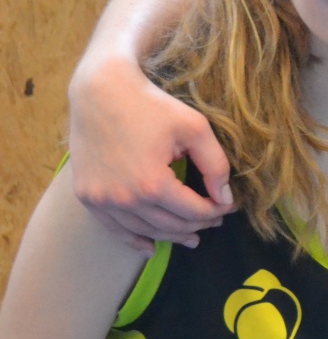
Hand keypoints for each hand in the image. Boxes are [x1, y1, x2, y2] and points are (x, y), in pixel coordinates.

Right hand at [68, 57, 232, 252]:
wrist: (100, 91)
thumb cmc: (151, 105)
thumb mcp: (194, 129)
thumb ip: (215, 165)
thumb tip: (226, 198)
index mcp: (152, 184)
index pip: (194, 211)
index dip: (216, 211)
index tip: (229, 206)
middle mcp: (124, 198)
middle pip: (171, 225)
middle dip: (198, 224)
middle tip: (215, 221)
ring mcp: (101, 200)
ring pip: (145, 230)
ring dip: (171, 236)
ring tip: (192, 238)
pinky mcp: (87, 196)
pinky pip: (114, 228)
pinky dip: (134, 239)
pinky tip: (151, 247)